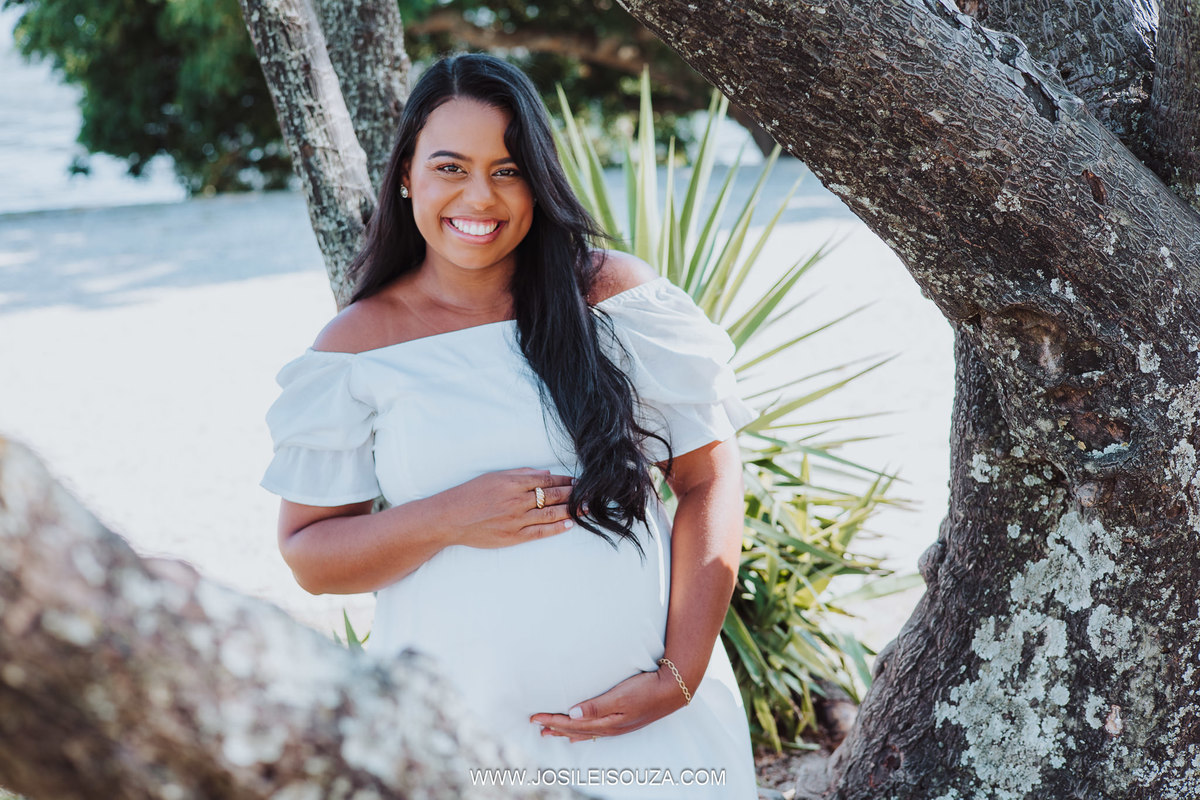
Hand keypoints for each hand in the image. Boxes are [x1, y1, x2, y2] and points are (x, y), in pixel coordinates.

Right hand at [437, 468, 575, 548]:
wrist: (450, 518)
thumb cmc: (470, 494)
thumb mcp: (494, 476)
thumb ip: (521, 474)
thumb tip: (546, 473)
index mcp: (512, 483)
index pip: (547, 481)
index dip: (565, 481)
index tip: (579, 482)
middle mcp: (516, 500)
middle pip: (553, 496)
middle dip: (574, 495)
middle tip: (591, 494)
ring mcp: (516, 520)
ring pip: (550, 514)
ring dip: (571, 510)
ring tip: (586, 508)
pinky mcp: (513, 536)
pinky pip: (540, 532)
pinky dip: (556, 528)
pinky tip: (569, 525)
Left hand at [529, 668, 684, 742]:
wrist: (674, 690)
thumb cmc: (647, 689)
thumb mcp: (621, 696)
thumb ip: (597, 706)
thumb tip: (572, 714)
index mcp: (607, 722)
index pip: (572, 724)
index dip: (552, 721)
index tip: (535, 718)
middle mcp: (610, 727)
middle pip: (576, 730)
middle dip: (556, 728)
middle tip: (537, 726)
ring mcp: (618, 725)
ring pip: (585, 732)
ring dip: (567, 731)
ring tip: (552, 732)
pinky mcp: (624, 720)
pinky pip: (597, 731)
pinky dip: (583, 732)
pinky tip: (580, 733)